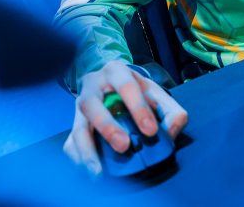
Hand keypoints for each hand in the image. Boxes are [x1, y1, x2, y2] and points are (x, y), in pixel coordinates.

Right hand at [62, 60, 187, 174]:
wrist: (109, 83)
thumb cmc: (134, 91)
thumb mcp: (155, 93)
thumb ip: (170, 110)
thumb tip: (173, 130)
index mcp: (116, 72)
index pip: (127, 87)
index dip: (139, 109)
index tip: (151, 131)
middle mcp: (93, 87)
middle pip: (93, 105)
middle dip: (107, 127)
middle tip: (124, 147)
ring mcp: (79, 106)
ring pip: (78, 127)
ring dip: (87, 150)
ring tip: (98, 171)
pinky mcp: (73, 124)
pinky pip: (70, 143)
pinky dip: (79, 159)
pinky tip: (90, 171)